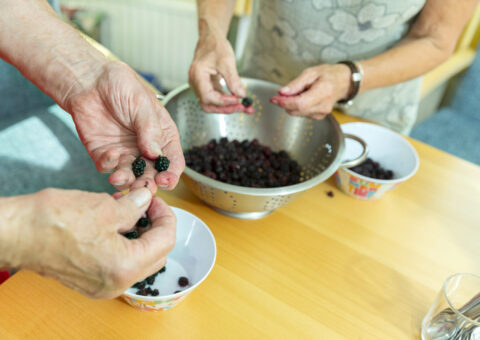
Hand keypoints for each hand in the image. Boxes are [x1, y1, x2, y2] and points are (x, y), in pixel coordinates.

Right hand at [15, 188, 175, 298]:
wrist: (15, 233)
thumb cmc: (53, 220)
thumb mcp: (104, 206)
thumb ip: (135, 206)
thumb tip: (147, 199)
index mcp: (126, 266)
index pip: (166, 240)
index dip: (166, 214)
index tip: (156, 200)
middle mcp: (117, 283)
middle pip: (156, 254)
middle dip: (155, 226)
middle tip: (146, 205)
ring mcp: (103, 286)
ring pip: (139, 260)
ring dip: (140, 235)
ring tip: (129, 211)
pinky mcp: (91, 282)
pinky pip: (120, 265)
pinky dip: (125, 245)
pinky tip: (115, 225)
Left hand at [65, 61, 184, 192]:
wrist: (89, 80)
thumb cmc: (120, 85)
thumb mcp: (142, 103)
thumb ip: (150, 129)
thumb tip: (156, 154)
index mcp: (163, 136)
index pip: (173, 161)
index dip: (172, 174)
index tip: (166, 180)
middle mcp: (146, 148)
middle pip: (153, 175)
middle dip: (149, 183)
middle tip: (144, 186)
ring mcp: (125, 153)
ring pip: (130, 177)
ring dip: (128, 181)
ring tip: (121, 177)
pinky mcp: (104, 155)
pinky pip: (108, 168)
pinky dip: (109, 165)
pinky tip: (110, 154)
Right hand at [188, 30, 252, 113]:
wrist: (211, 38)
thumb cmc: (215, 45)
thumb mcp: (227, 61)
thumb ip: (233, 80)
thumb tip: (241, 94)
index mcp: (197, 75)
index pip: (208, 96)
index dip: (223, 101)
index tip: (236, 100)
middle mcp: (195, 83)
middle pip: (208, 104)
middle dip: (225, 108)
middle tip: (242, 108)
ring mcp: (200, 86)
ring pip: (212, 104)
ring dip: (227, 107)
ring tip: (243, 107)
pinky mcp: (207, 86)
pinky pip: (215, 98)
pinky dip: (226, 101)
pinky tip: (237, 101)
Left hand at [270, 64, 351, 119]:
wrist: (342, 82)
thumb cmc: (328, 75)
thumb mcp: (311, 73)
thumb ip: (296, 83)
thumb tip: (282, 92)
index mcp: (323, 92)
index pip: (300, 103)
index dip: (285, 102)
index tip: (274, 99)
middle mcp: (323, 106)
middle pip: (297, 110)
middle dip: (285, 103)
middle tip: (281, 93)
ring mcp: (322, 113)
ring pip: (297, 113)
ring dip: (291, 104)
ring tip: (298, 92)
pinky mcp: (319, 116)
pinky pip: (302, 113)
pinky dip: (297, 107)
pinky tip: (303, 97)